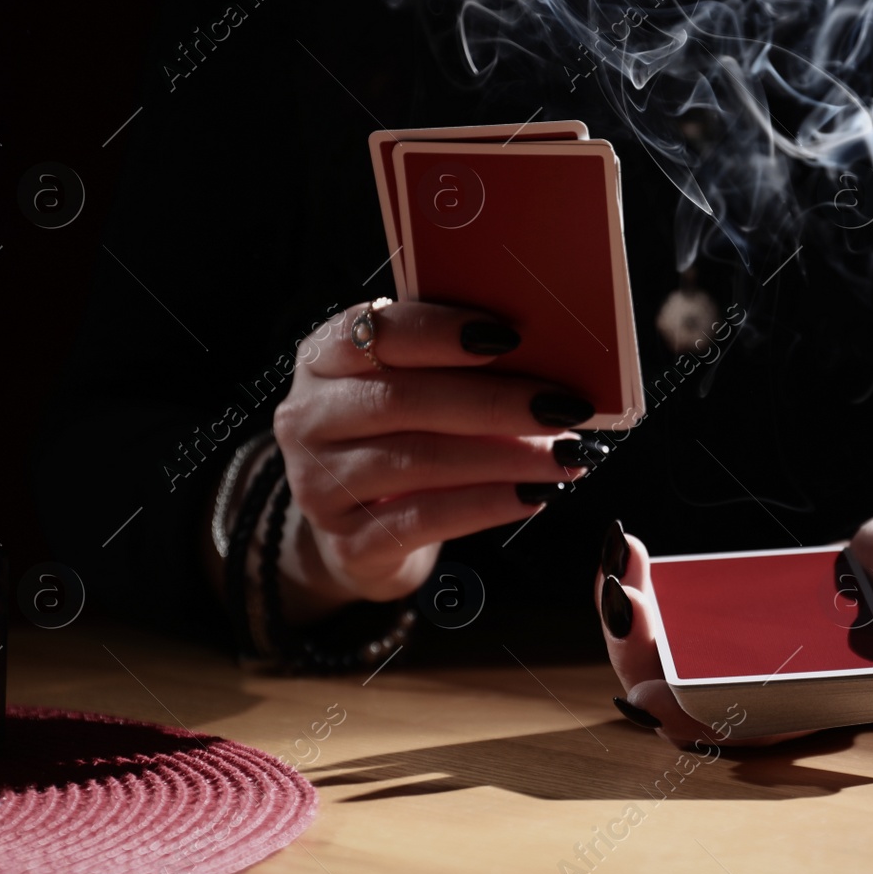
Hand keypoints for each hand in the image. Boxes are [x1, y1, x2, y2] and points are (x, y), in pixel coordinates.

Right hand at [267, 298, 604, 621]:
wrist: (362, 530)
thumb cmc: (401, 438)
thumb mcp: (413, 388)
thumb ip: (456, 365)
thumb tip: (549, 358)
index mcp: (324, 358)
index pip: (377, 332)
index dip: (442, 331)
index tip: (510, 335)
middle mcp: (308, 417)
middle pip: (405, 400)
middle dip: (496, 402)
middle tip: (563, 407)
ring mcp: (319, 485)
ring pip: (419, 461)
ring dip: (504, 458)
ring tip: (564, 456)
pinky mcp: (347, 542)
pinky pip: (425, 519)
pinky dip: (487, 505)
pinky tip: (532, 496)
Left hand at [594, 511, 872, 745]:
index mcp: (817, 699)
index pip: (742, 729)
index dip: (691, 717)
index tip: (653, 689)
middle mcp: (769, 689)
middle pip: (681, 699)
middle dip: (638, 654)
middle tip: (624, 597)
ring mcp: (741, 659)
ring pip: (661, 664)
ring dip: (625, 621)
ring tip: (618, 562)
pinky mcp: (724, 626)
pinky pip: (664, 624)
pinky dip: (638, 593)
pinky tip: (625, 553)